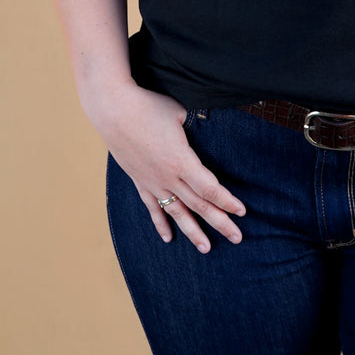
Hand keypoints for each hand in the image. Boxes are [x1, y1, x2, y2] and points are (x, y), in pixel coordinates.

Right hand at [91, 83, 245, 252]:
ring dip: (193, 231)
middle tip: (237, 238)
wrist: (112, 110)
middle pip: (199, 205)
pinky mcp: (139, 181)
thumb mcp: (180, 112)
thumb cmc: (149, 106)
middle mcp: (168, 177)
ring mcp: (152, 182)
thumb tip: (210, 123)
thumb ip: (197, 123)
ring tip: (207, 248)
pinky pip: (152, 208)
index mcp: (182, 161)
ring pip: (177, 212)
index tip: (242, 211)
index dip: (227, 201)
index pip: (210, 189)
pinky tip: (168, 238)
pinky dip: (161, 224)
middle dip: (220, 222)